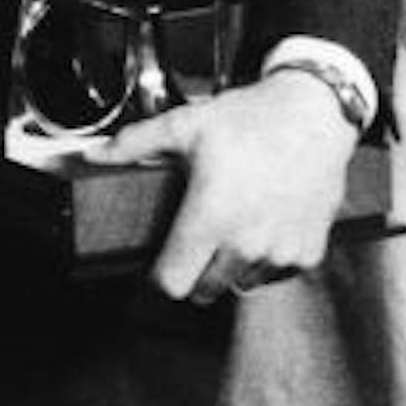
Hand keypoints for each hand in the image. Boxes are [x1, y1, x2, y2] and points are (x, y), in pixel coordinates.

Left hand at [92, 69, 359, 302]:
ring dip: (230, 267)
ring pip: (241, 284)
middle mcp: (246, 242)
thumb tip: (92, 156)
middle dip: (193, 270)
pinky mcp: (308, 253)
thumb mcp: (184, 125)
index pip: (173, 283)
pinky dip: (264, 261)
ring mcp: (280, 252)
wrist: (313, 115)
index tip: (159, 260)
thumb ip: (133, 144)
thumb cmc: (248, 119)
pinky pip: (275, 275)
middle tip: (193, 239)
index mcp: (211, 216)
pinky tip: (260, 227)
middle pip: (204, 290)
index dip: (159, 276)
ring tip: (229, 228)